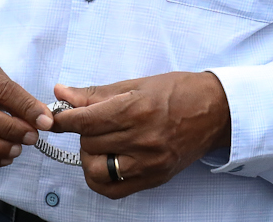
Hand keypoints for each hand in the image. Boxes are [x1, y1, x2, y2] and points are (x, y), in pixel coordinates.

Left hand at [49, 71, 231, 198]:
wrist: (216, 111)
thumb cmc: (179, 91)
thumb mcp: (137, 84)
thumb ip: (96, 93)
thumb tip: (62, 93)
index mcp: (136, 109)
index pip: (85, 121)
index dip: (65, 120)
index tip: (56, 118)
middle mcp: (142, 139)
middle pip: (90, 143)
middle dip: (82, 133)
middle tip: (90, 124)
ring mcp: (149, 162)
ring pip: (97, 169)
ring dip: (90, 157)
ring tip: (100, 144)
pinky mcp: (154, 178)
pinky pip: (114, 189)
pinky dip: (102, 178)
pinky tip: (107, 162)